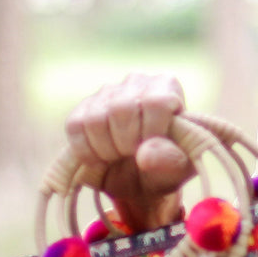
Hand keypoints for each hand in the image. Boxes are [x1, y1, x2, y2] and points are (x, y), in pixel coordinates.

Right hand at [65, 72, 192, 231]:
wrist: (145, 175)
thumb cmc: (170, 165)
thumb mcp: (181, 166)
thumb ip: (171, 159)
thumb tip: (143, 154)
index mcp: (167, 85)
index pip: (155, 102)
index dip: (151, 132)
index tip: (152, 150)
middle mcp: (136, 81)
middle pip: (121, 109)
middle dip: (127, 143)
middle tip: (134, 157)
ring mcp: (108, 92)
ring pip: (95, 118)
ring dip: (106, 149)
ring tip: (120, 158)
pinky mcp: (84, 108)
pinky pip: (76, 126)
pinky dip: (86, 151)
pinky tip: (101, 159)